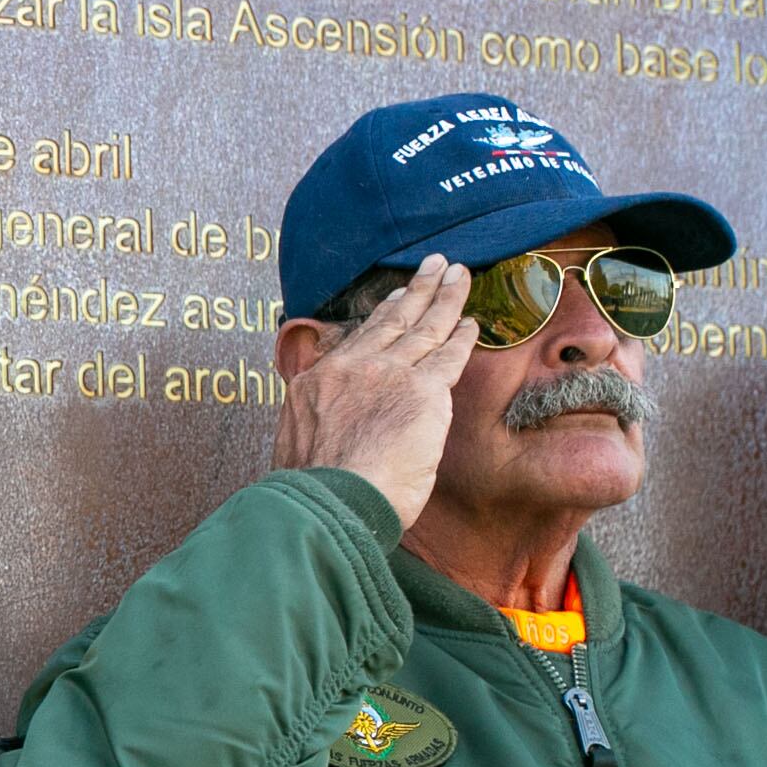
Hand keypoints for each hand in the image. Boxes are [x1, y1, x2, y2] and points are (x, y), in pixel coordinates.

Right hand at [273, 253, 475, 528]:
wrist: (327, 501)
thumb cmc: (311, 493)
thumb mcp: (293, 447)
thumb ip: (313, 426)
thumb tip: (321, 436)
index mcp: (316, 383)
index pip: (356, 342)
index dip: (380, 316)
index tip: (393, 300)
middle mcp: (349, 368)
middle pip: (390, 321)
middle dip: (414, 291)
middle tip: (432, 266)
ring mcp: (386, 375)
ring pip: (423, 328)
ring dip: (443, 298)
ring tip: (457, 274)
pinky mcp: (421, 391)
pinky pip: (448, 355)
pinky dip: (461, 336)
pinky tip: (472, 321)